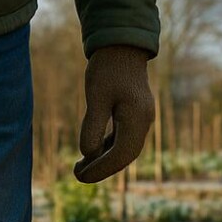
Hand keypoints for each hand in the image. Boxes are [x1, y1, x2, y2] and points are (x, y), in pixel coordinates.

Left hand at [74, 45, 154, 182]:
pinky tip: (91, 153)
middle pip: (125, 156)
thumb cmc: (107, 68)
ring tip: (80, 167)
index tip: (80, 176)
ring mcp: (142, 120)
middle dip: (102, 169)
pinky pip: (123, 139)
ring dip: (104, 161)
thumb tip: (88, 154)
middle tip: (77, 175)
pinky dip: (108, 149)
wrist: (122, 46)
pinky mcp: (135, 116)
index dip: (100, 168)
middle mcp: (144, 122)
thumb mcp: (96, 96)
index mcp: (137, 118)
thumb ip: (93, 126)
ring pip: (125, 150)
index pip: (120, 154)